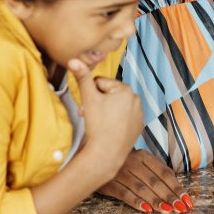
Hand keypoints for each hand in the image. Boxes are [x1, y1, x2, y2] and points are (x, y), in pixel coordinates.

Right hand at [69, 58, 143, 178]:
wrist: (106, 154)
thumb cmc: (97, 125)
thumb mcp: (88, 98)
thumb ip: (82, 77)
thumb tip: (73, 59)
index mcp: (125, 89)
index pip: (101, 83)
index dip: (91, 94)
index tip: (87, 106)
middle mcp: (136, 99)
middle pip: (110, 94)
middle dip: (98, 102)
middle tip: (89, 115)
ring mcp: (140, 114)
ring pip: (117, 106)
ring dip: (107, 110)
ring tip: (99, 124)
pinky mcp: (140, 127)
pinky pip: (125, 118)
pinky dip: (117, 121)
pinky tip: (110, 130)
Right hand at [97, 149, 193, 213]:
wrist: (92, 157)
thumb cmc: (122, 163)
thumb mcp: (138, 162)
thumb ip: (153, 172)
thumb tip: (175, 191)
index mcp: (143, 155)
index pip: (164, 172)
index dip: (177, 186)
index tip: (187, 200)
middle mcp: (132, 161)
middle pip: (155, 180)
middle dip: (169, 195)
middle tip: (181, 208)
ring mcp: (119, 171)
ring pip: (141, 187)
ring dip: (155, 200)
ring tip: (167, 210)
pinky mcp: (107, 182)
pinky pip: (123, 193)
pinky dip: (135, 201)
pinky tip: (146, 210)